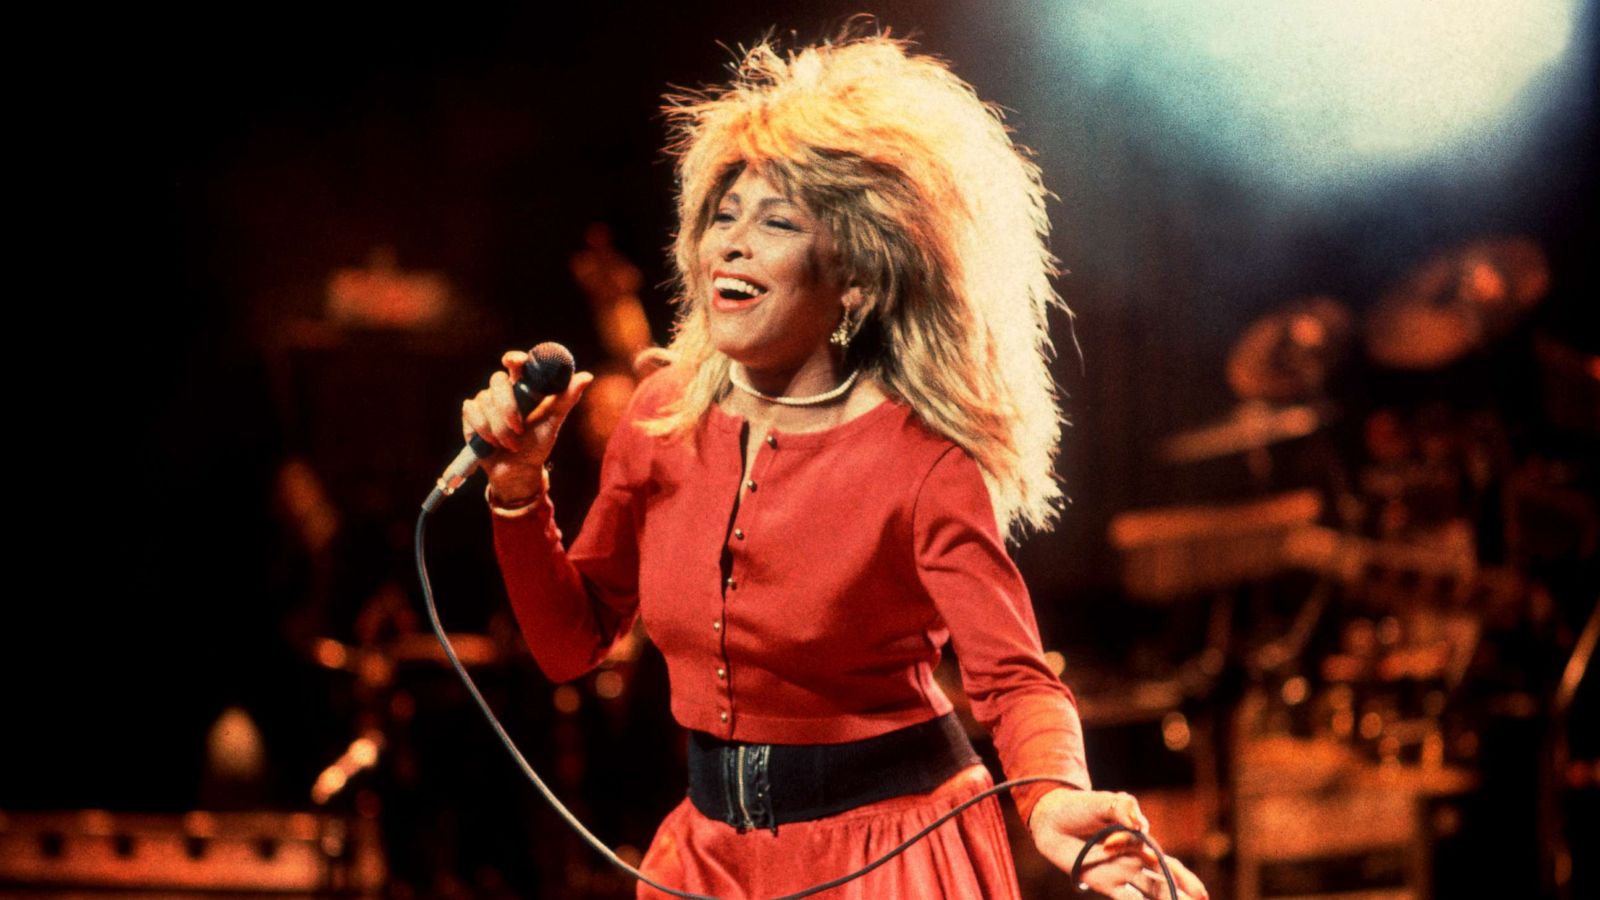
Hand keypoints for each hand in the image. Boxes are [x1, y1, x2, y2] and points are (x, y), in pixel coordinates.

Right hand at [461, 350, 592, 502]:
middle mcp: (503, 390)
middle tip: (519, 429)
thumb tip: (587, 376)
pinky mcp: (471, 414)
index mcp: (524, 387)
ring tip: (510, 444)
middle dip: (508, 407)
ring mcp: (485, 400)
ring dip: (499, 428)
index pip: (517, 363)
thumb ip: (566, 398)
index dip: (514, 358)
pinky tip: (492, 443)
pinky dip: (483, 429)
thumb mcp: (554, 422)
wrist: (518, 470)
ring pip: (485, 401)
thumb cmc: (537, 444)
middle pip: (498, 381)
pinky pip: (472, 412)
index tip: (515, 361)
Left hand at [1028, 789, 1207, 898]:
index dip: (1137, 849)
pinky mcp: (1106, 884)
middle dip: (1184, 888)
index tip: (1108, 842)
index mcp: (1140, 839)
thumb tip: (1139, 826)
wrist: (1053, 820)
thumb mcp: (1105, 801)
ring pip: (1154, 891)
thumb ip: (1124, 808)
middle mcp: (1135, 858)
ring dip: (1169, 899)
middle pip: (1166, 877)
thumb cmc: (1081, 807)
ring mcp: (1122, 873)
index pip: (1159, 853)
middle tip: (1203, 899)